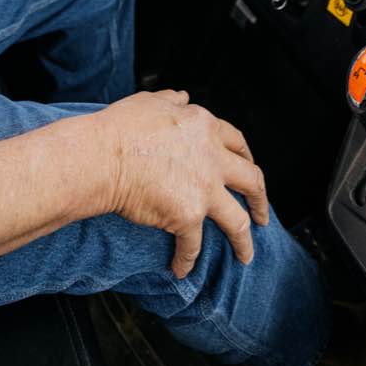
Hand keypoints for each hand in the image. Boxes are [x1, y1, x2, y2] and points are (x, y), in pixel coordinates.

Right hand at [92, 89, 268, 278]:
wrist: (102, 156)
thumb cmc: (120, 127)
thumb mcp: (151, 101)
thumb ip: (172, 100)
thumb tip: (183, 96)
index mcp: (205, 127)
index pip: (237, 142)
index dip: (245, 156)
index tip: (247, 166)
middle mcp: (212, 157)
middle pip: (251, 181)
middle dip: (261, 200)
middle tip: (263, 215)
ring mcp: (203, 189)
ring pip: (238, 222)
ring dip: (244, 241)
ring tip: (246, 256)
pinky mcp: (188, 216)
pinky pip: (194, 246)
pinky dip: (187, 260)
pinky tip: (181, 269)